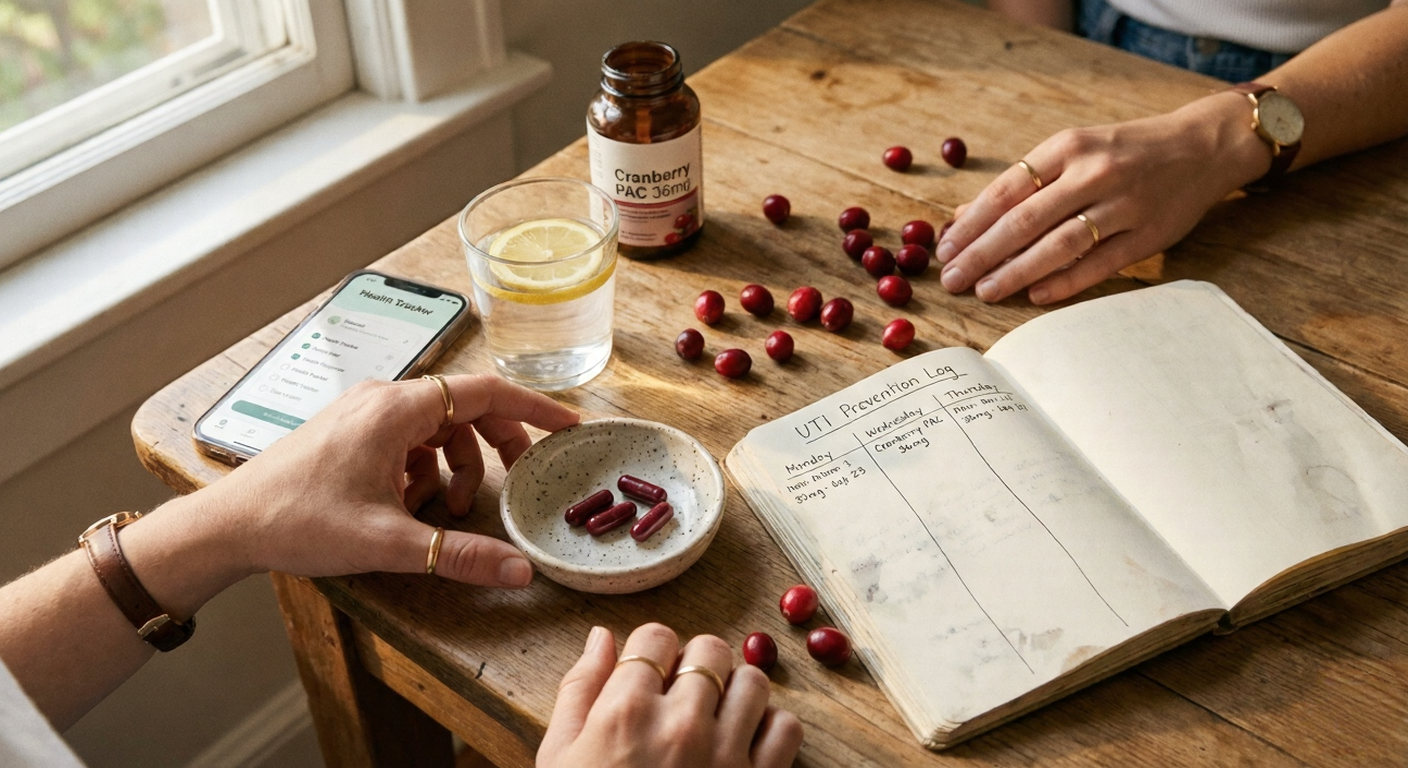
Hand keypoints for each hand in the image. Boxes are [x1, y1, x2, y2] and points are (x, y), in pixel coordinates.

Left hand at [175, 374, 578, 588]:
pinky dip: (425, 468)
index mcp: (397, 409)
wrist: (228, 524)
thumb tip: (519, 572)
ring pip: (438, 427)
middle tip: (521, 479)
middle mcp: (383, 397)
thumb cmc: (298, 520)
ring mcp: (365, 412)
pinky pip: (410, 439)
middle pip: (466, 409)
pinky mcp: (351, 431)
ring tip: (449, 509)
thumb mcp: (389, 542)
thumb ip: (460, 554)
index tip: (568, 425)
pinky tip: (411, 506)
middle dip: (498, 446)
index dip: (534, 407)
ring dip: (458, 464)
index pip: (486, 392)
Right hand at [538, 624, 803, 767]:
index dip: (654, 650)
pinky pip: (785, 728)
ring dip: (736, 691)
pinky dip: (771, 729)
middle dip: (697, 664)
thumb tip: (602, 636)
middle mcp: (681, 724)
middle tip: (684, 694)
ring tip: (716, 716)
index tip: (652, 672)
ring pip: (753, 681)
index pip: (657, 636)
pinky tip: (744, 744)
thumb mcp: (560, 757)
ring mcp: (725, 756)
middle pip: (710, 650)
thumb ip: (580, 689)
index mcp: (626, 712)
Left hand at [936, 91, 1268, 304]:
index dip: (971, 225)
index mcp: (1068, 147)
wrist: (1203, 146)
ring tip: (984, 292)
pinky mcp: (1148, 235)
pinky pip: (1099, 265)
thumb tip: (961, 219)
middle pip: (1025, 221)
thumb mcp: (1071, 152)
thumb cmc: (1124, 151)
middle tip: (953, 280)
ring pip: (1059, 246)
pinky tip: (1034, 296)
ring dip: (1016, 273)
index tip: (944, 250)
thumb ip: (1020, 184)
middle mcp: (1094, 173)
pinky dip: (1064, 283)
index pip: (1006, 191)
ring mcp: (1124, 205)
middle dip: (983, 254)